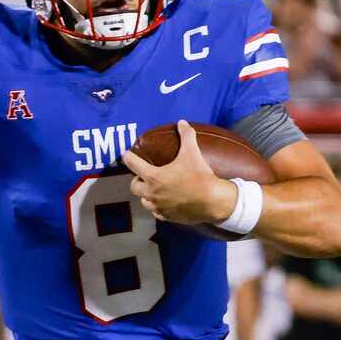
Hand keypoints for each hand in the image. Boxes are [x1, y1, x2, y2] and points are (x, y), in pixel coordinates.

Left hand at [122, 120, 236, 223]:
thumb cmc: (200, 176)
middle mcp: (152, 193)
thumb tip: (182, 122)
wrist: (213, 201)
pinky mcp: (168, 217)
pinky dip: (157, 207)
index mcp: (153, 177)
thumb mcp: (192, 153)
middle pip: (134, 187)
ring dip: (145, 195)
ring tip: (153, 189)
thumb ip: (186, 136)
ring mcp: (159, 207)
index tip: (128, 154)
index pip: (132, 164)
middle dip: (136, 180)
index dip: (128, 157)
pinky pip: (156, 213)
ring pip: (144, 202)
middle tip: (144, 175)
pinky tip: (164, 203)